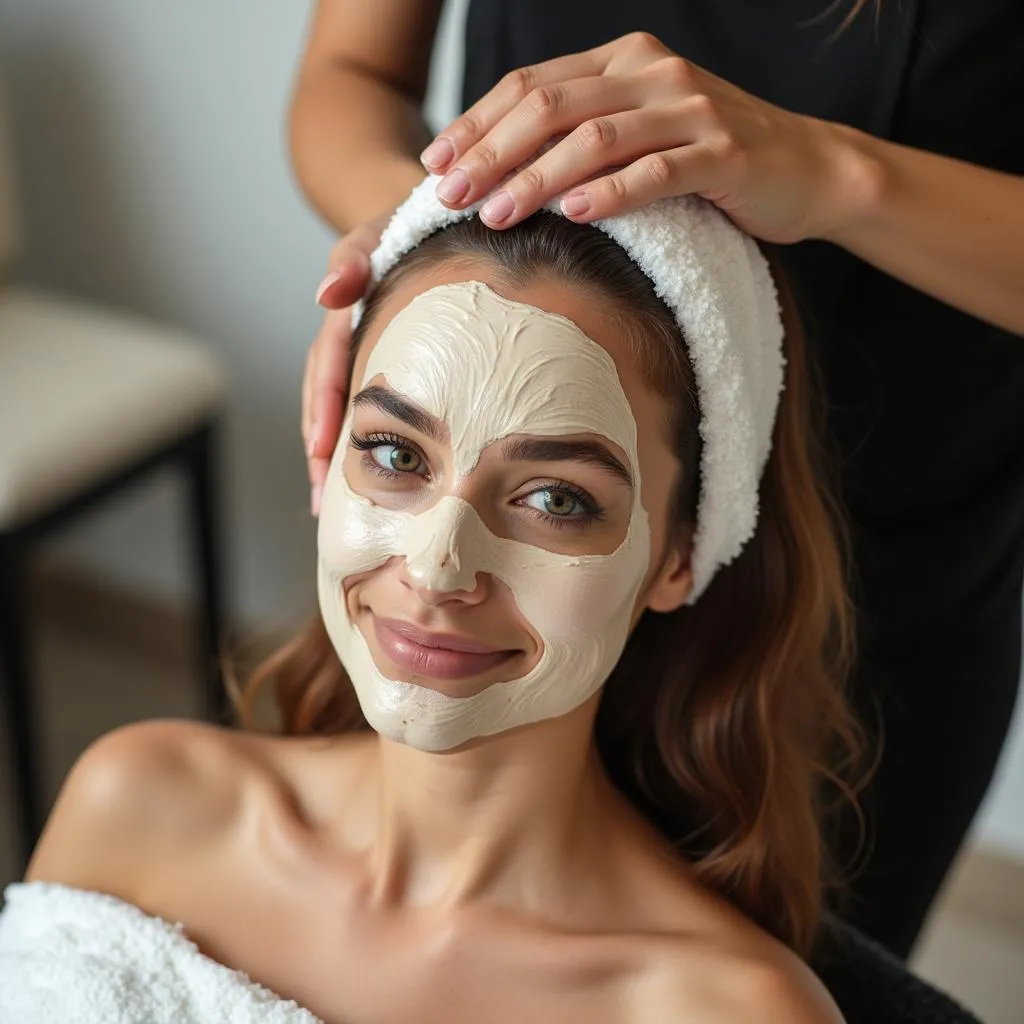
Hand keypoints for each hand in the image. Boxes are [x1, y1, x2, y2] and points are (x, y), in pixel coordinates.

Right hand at [304, 212, 390, 514]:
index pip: (326, 369)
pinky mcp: (375, 362)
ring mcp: (358, 353)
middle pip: (321, 401)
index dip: (324, 411)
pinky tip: (358, 473)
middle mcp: (344, 340)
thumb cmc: (404, 228)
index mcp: (342, 318)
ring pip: (336, 410)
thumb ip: (352, 259)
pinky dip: (354, 439)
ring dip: (329, 455)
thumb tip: (325, 294)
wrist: (427, 221)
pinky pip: (358, 405)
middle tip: (321, 501)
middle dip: (318, 451)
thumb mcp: (376, 233)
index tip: (323, 452)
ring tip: (328, 503)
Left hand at [419, 31, 869, 244]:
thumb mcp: (643, 133)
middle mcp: (652, 73)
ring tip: (493, 215)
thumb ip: (586, 136)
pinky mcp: (722, 153)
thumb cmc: (711, 161)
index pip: (532, 86)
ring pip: (595, 138)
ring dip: (536, 176)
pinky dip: (609, 193)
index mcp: (624, 61)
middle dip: (491, 151)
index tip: (436, 166)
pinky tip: (571, 215)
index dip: (477, 123)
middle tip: (448, 195)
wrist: (808, 168)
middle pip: (551, 106)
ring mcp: (690, 109)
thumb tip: (505, 172)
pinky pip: (656, 172)